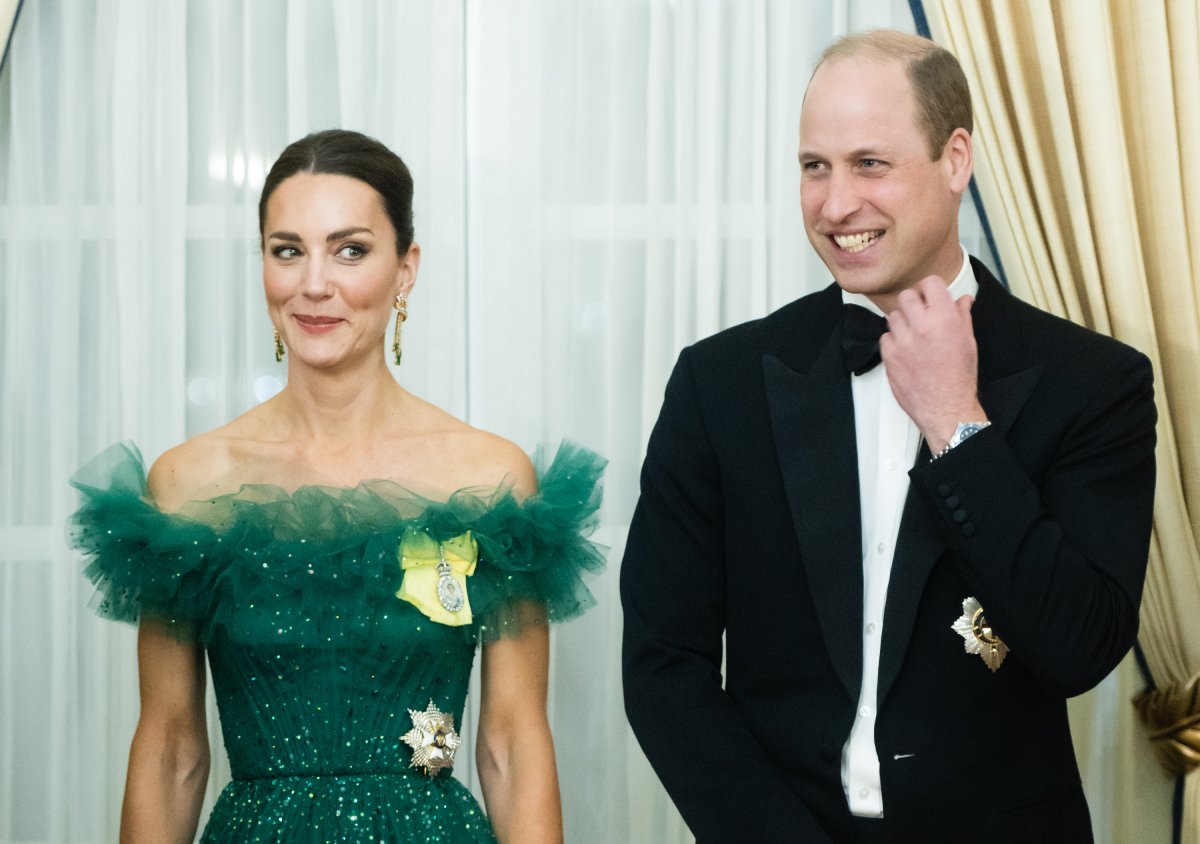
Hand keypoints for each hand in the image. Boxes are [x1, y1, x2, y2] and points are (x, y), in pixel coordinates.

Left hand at [880, 276, 986, 451]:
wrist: (945, 406)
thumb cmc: (959, 376)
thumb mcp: (968, 342)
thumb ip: (962, 316)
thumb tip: (963, 299)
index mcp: (944, 318)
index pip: (930, 283)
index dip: (930, 288)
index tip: (931, 296)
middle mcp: (921, 326)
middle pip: (906, 296)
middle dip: (914, 303)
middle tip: (920, 314)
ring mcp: (902, 341)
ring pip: (893, 316)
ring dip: (902, 321)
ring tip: (913, 335)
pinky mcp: (889, 356)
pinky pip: (885, 337)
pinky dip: (893, 340)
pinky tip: (905, 350)